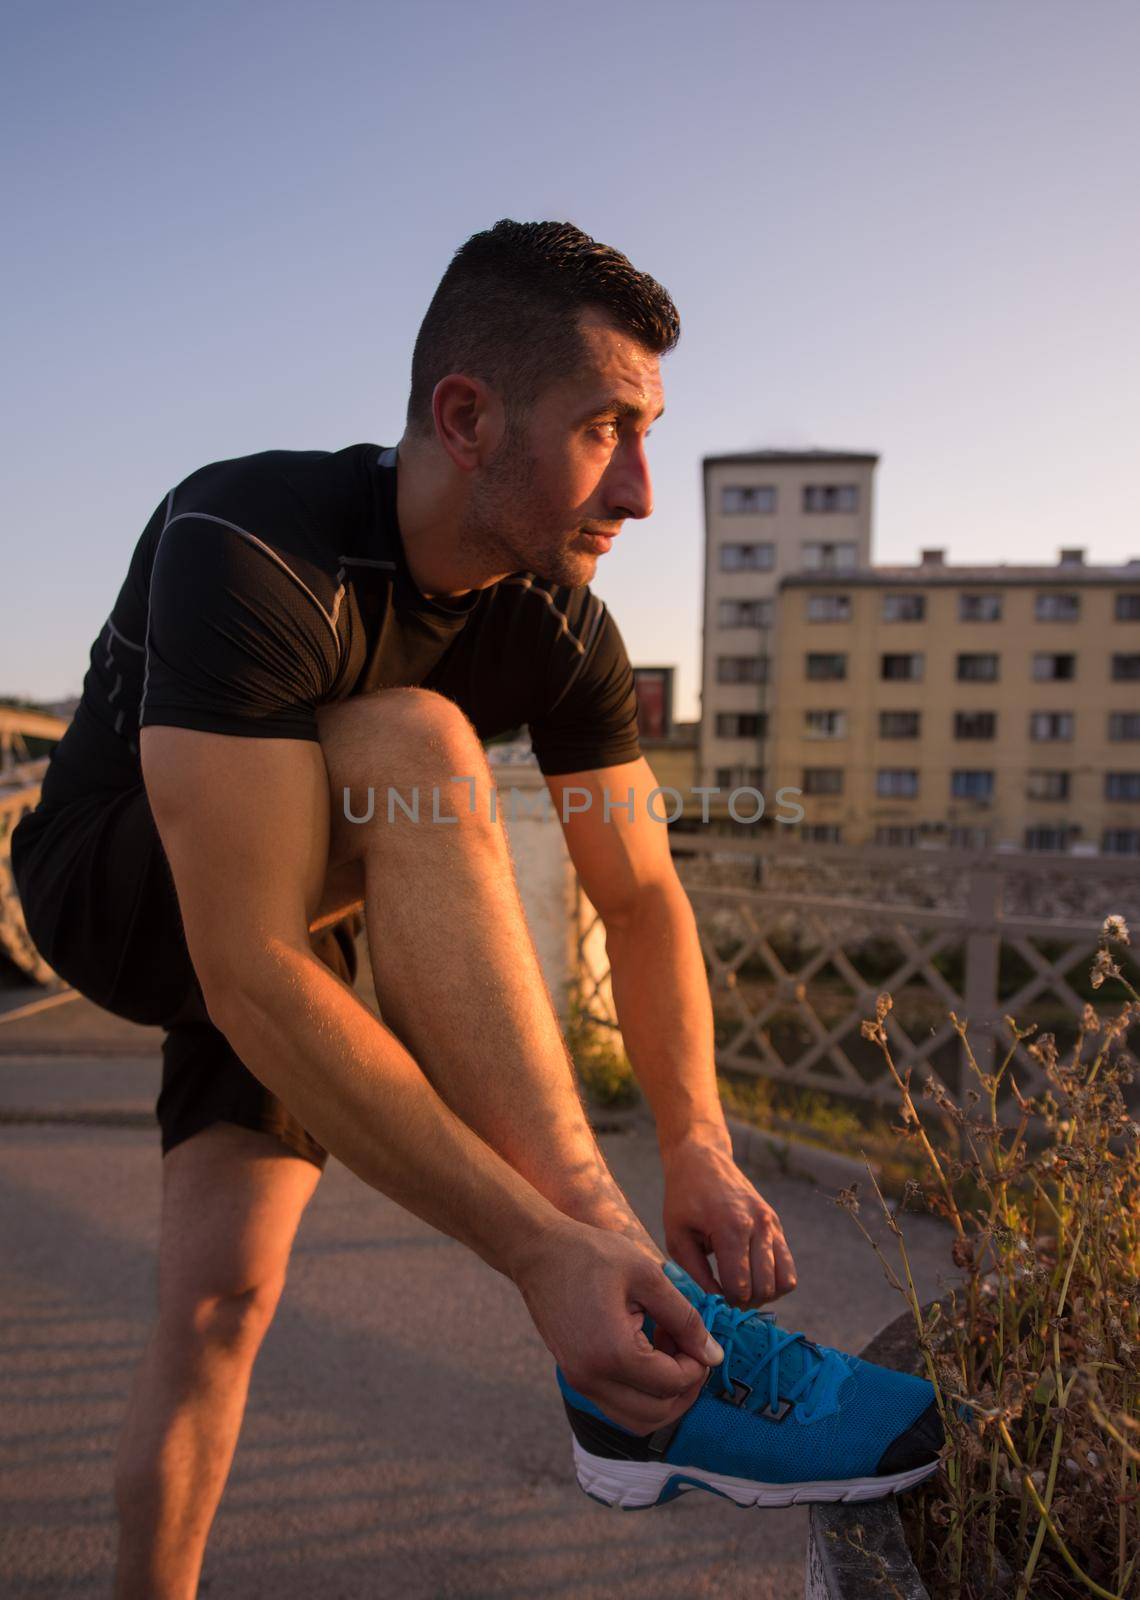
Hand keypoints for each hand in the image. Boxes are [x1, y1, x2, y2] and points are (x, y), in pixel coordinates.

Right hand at [511, 1220, 723, 1434]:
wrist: (539, 1252)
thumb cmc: (592, 1254)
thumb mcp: (648, 1276)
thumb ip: (685, 1319)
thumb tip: (714, 1355)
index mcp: (613, 1353)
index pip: (672, 1384)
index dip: (697, 1366)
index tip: (699, 1338)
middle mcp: (593, 1379)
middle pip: (657, 1414)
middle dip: (685, 1389)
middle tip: (692, 1352)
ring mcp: (580, 1382)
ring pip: (637, 1420)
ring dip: (663, 1397)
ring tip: (669, 1352)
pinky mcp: (576, 1377)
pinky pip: (618, 1405)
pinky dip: (641, 1393)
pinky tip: (647, 1352)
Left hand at [661, 1131, 796, 1307]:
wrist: (702, 1160)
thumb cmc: (684, 1199)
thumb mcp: (678, 1237)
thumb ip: (695, 1275)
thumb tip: (714, 1307)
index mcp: (731, 1227)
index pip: (740, 1287)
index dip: (725, 1303)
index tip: (711, 1299)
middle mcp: (759, 1225)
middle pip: (764, 1288)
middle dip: (744, 1302)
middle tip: (724, 1295)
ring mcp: (772, 1224)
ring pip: (784, 1282)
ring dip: (763, 1294)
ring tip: (740, 1287)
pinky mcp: (777, 1225)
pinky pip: (789, 1268)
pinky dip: (775, 1281)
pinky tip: (751, 1276)